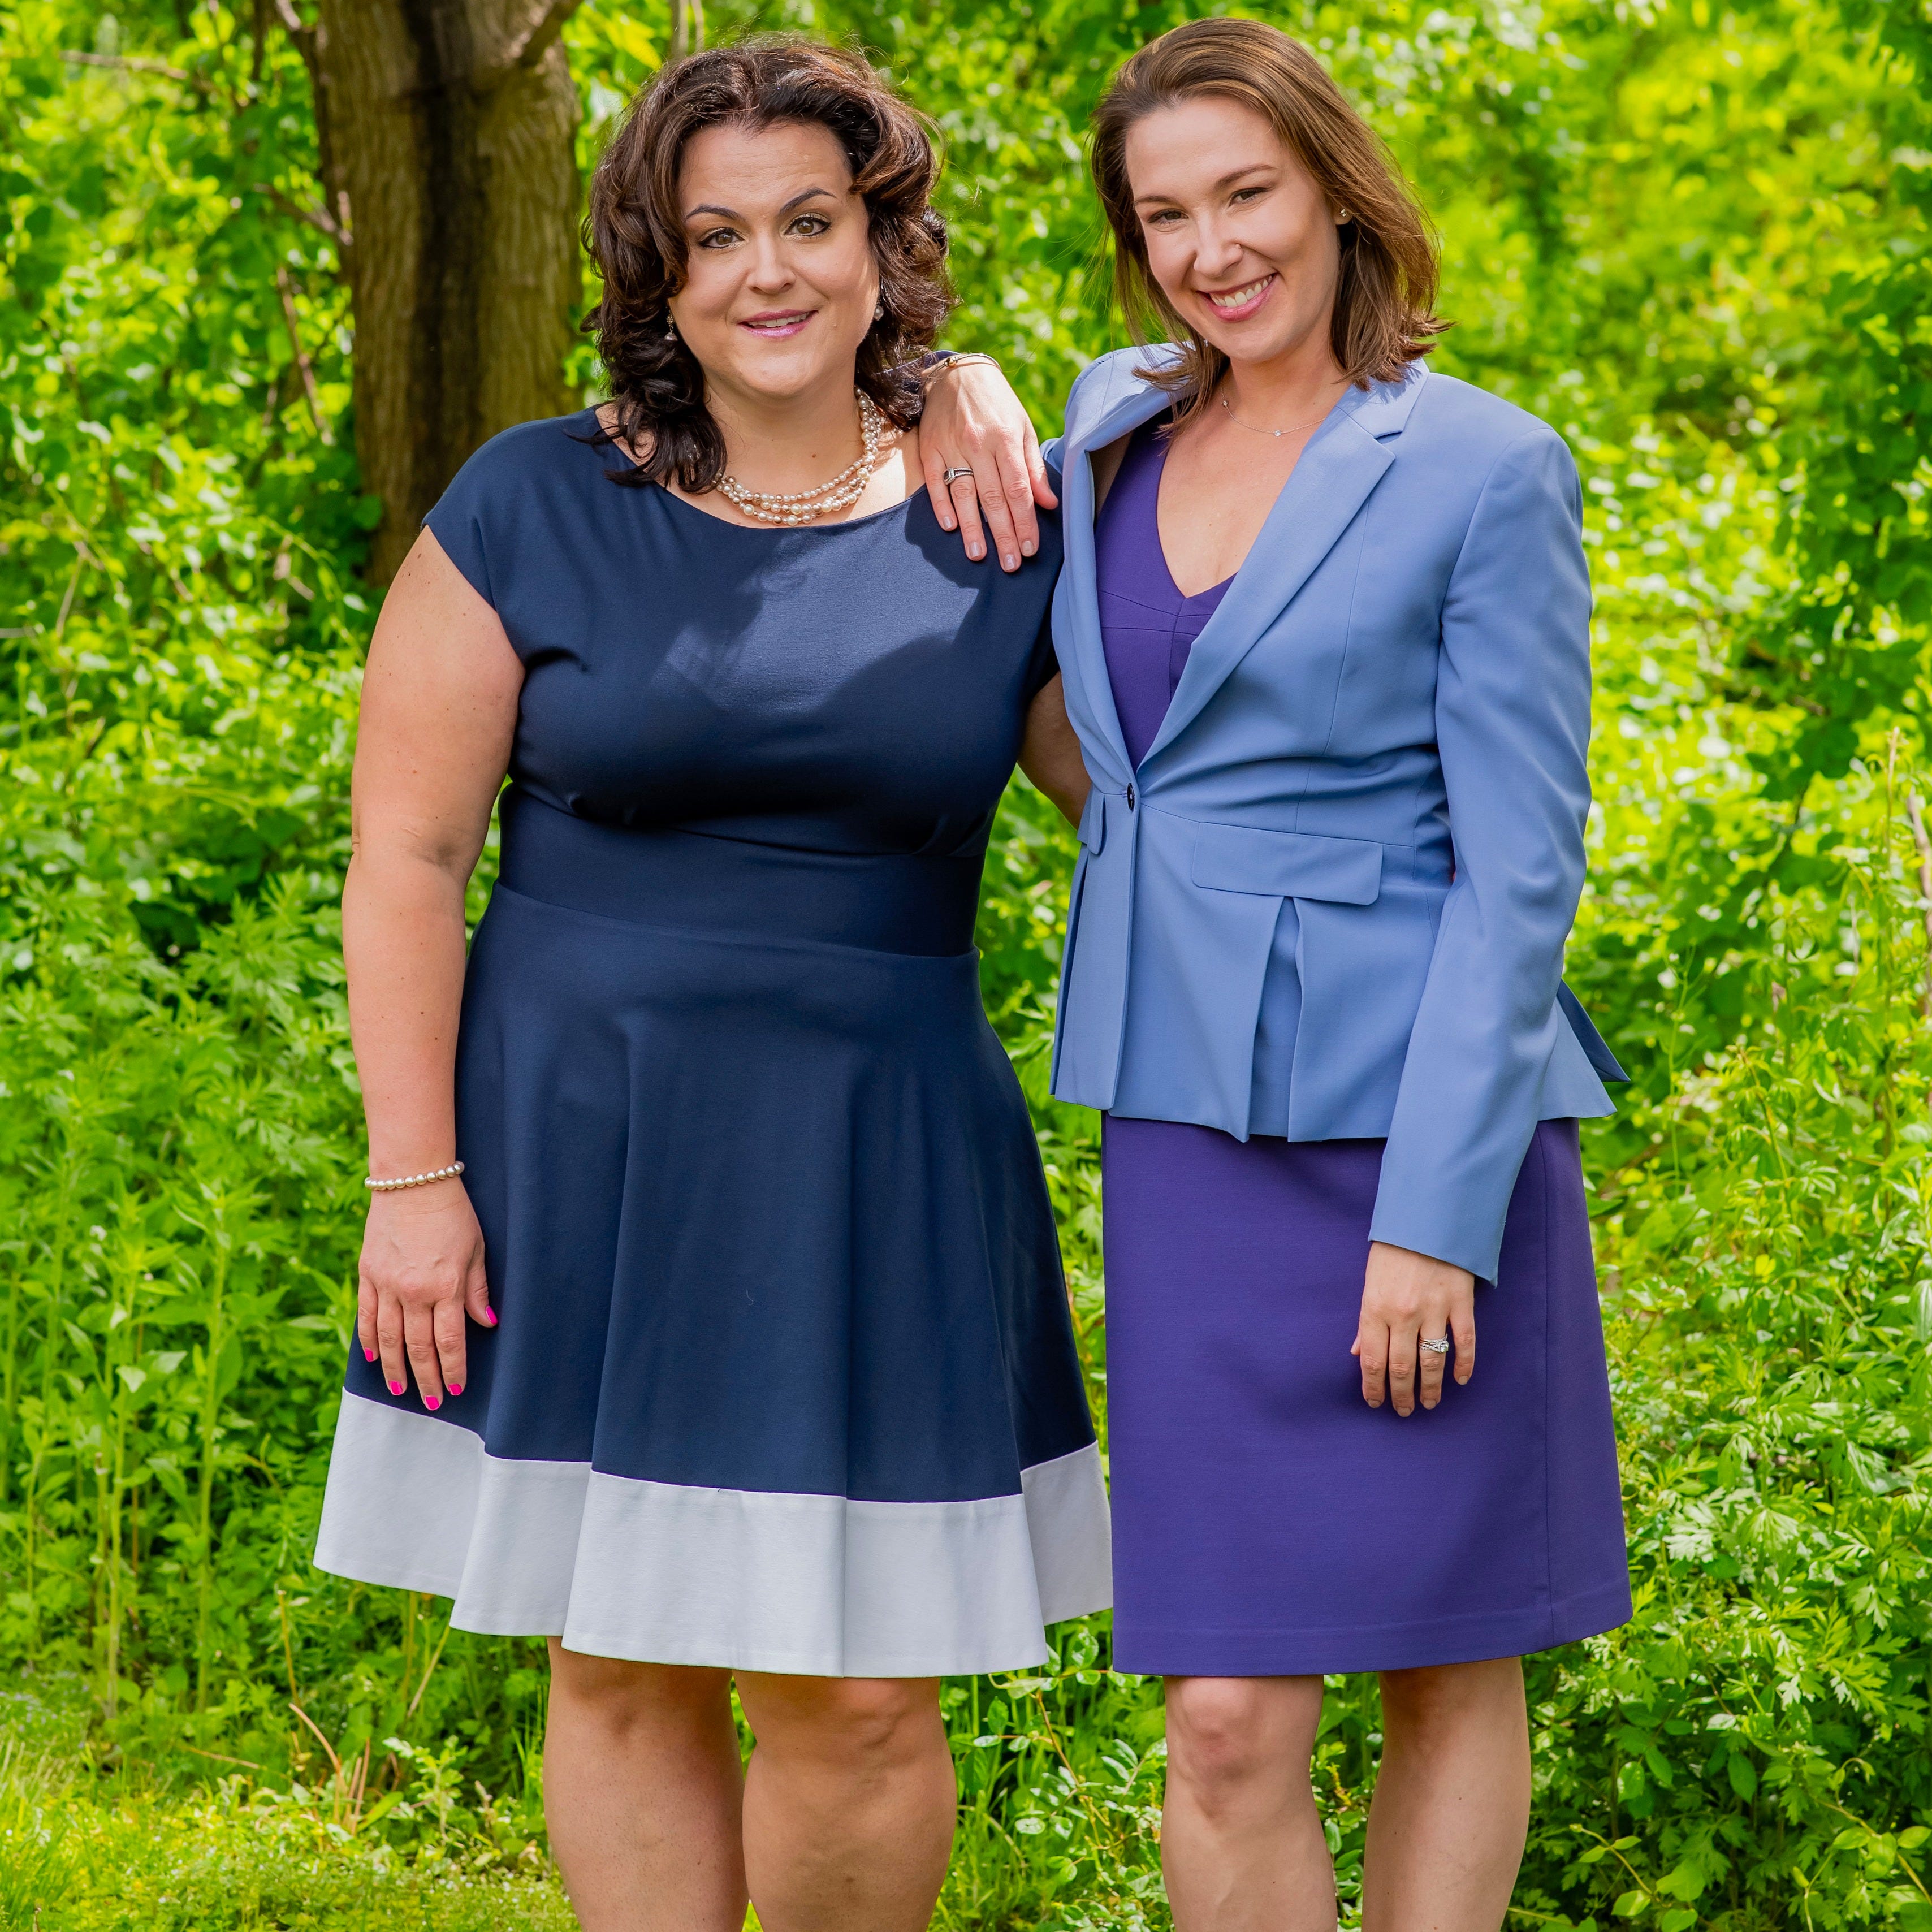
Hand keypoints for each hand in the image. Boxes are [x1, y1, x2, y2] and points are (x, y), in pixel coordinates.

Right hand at [357, 1182, 493, 1409]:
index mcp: (445, 1286)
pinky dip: (369, 1339)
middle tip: (432, 1402)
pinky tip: (374, 1357)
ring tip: (399, 1390)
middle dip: (426, 1379)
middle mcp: (414, 1291)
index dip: (453, 1369)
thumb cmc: (453, 1214)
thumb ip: (478, 1290)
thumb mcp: (477, 1249)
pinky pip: (366, 1315)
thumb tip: (488, 1324)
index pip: (449, 1341)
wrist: (413, 1182)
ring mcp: (387, 1284)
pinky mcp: (368, 1274)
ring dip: (394, 1367)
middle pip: (418, 1347)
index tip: (456, 1388)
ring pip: (389, 1339)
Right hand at [919, 358, 1058, 571]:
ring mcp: (951, 446)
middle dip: (1003, 534)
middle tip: (1010, 564)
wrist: (958, 373)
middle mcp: (978, 444)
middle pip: (993, 498)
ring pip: (964, 494)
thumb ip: (1034, 468)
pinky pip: (935, 481)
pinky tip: (950, 526)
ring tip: (978, 555)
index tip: (1030, 548)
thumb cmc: (997, 404)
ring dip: (971, 527)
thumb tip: (1048, 504)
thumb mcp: (1022, 428)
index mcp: (1005, 439)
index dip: (1025, 522)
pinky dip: (941, 505)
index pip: (1018, 490)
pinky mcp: (929, 448)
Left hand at [1351, 1240, 1474, 1415]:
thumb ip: (1366, 1320)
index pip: (1372, 1360)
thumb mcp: (1370, 1281)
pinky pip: (1465, 1342)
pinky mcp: (1461, 1303)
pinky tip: (1460, 1380)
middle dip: (1401, 1395)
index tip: (1376, 1403)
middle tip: (1403, 1411)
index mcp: (1374, 1308)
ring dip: (1431, 1388)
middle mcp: (1403, 1314)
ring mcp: (1434, 1309)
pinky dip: (1464, 1364)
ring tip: (1429, 1404)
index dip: (1373, 1387)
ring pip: (1432, 1361)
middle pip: (1402, 1367)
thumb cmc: (1393, 1249)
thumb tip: (1357, 1353)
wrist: (1428, 1217)